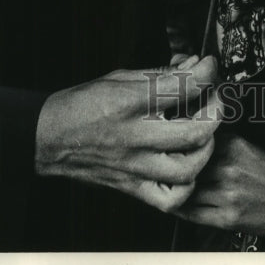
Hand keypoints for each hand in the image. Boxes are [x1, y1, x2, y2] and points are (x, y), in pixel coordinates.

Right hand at [34, 55, 221, 211]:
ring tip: (203, 132)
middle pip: (194, 131)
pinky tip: (186, 165)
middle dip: (216, 110)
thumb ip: (162, 74)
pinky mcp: (132, 187)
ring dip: (206, 148)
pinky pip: (170, 198)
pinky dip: (187, 184)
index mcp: (130, 102)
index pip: (182, 86)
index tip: (209, 65)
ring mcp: (134, 166)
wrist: (48, 137)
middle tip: (214, 98)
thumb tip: (193, 66)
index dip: (206, 72)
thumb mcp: (121, 77)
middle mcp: (134, 136)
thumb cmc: (83, 104)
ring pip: (188, 168)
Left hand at [173, 132, 264, 238]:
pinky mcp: (228, 218)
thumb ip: (219, 144)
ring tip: (165, 189)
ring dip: (174, 191)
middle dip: (171, 171)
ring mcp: (227, 194)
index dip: (175, 149)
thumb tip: (187, 144)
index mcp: (233, 145)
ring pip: (185, 192)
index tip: (164, 151)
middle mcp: (228, 167)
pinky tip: (177, 205)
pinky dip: (181, 210)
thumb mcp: (247, 148)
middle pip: (185, 168)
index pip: (191, 145)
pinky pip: (192, 214)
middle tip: (158, 171)